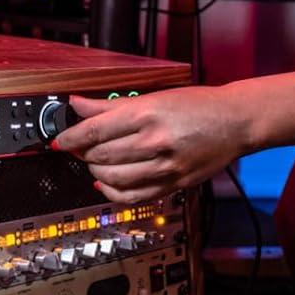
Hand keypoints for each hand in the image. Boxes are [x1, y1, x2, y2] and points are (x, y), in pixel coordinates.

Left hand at [54, 87, 250, 202]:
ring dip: (95, 172)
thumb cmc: (198, 106)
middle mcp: (155, 141)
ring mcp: (165, 167)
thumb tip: (78, 104)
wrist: (235, 122)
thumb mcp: (155, 97)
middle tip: (78, 148)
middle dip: (82, 154)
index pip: (95, 130)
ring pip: (112, 178)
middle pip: (100, 156)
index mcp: (148, 114)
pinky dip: (112, 192)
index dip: (70, 137)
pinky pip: (132, 197)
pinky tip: (107, 183)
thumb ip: (112, 104)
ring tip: (95, 163)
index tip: (59, 140)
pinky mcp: (173, 184)